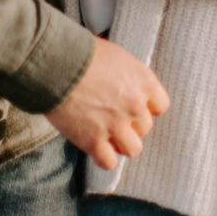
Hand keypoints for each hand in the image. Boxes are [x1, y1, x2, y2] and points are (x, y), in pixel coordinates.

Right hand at [45, 35, 169, 170]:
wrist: (55, 63)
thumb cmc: (82, 53)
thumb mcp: (117, 56)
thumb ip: (130, 76)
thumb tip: (129, 87)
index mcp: (144, 82)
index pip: (160, 106)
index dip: (146, 108)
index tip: (133, 106)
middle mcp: (134, 105)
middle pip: (145, 128)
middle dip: (130, 124)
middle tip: (111, 117)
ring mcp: (115, 125)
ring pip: (133, 149)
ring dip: (121, 144)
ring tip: (106, 134)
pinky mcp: (93, 141)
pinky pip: (109, 162)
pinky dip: (102, 157)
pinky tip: (94, 146)